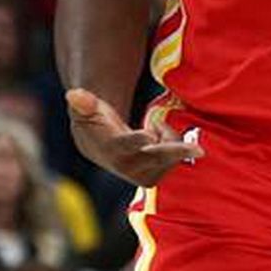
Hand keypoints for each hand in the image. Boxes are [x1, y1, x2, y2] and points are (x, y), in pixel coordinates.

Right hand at [66, 88, 202, 186]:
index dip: (137, 140)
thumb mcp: (85, 109)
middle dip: (175, 152)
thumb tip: (73, 93)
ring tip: (154, 124)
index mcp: (111, 149)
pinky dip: (173, 145)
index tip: (150, 134)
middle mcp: (127, 166)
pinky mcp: (153, 177)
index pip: (126, 146)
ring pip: (168, 159)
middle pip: (156, 158)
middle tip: (198, 148)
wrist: (99, 145)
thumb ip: (82, 102)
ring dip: (172, 140)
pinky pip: (172, 161)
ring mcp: (141, 174)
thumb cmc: (94, 120)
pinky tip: (160, 134)